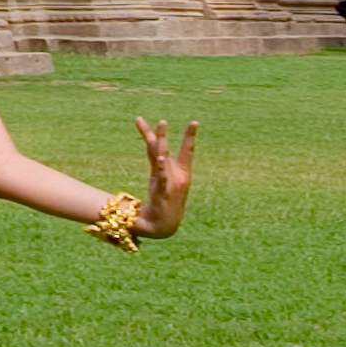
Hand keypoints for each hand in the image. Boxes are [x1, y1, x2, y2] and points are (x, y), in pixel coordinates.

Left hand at [131, 118, 198, 238]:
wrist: (164, 225)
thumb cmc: (163, 198)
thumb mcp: (158, 175)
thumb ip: (155, 157)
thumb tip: (150, 138)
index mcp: (178, 172)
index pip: (183, 150)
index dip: (189, 137)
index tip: (195, 122)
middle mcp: (176, 176)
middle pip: (166, 152)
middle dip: (163, 136)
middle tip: (162, 121)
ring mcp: (169, 185)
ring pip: (161, 162)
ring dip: (159, 147)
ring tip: (158, 137)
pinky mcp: (161, 194)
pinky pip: (160, 179)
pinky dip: (161, 169)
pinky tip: (160, 159)